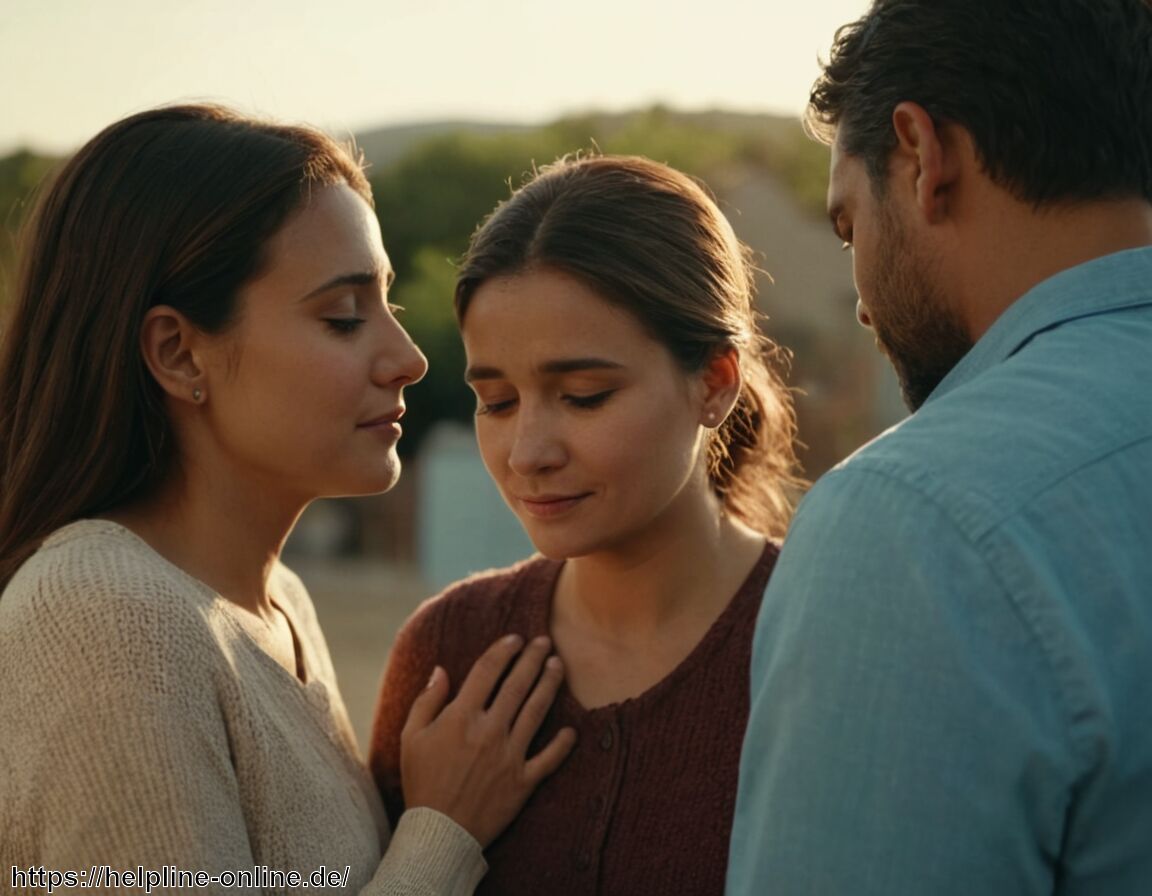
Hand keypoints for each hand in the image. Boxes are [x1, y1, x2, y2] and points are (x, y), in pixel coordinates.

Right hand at [399, 634, 576, 846]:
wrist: (438, 834)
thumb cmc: (422, 783)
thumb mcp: (410, 739)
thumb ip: (427, 701)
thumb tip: (441, 670)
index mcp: (461, 718)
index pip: (487, 671)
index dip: (503, 650)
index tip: (515, 638)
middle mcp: (490, 731)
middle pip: (517, 685)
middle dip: (533, 658)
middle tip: (545, 641)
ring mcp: (510, 756)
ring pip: (537, 712)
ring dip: (549, 685)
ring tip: (558, 666)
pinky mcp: (523, 782)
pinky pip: (549, 759)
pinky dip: (563, 744)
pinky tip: (572, 730)